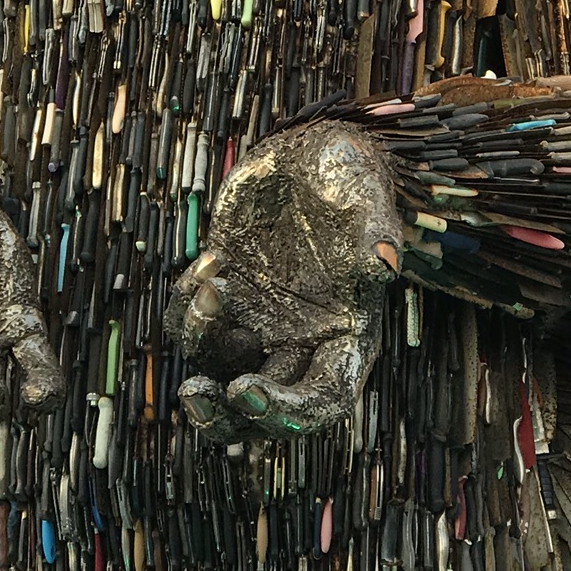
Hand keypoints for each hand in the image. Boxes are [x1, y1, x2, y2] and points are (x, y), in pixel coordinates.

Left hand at [164, 121, 402, 440]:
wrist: (310, 154)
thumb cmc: (349, 176)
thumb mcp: (367, 196)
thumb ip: (376, 231)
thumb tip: (384, 263)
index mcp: (345, 337)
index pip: (321, 400)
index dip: (285, 412)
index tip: (243, 390)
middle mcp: (300, 342)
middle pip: (260, 409)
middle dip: (222, 416)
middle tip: (194, 394)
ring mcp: (258, 322)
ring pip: (216, 368)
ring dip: (201, 342)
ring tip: (208, 287)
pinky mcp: (225, 297)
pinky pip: (191, 324)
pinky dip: (186, 305)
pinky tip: (209, 259)